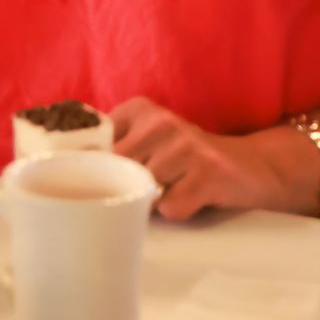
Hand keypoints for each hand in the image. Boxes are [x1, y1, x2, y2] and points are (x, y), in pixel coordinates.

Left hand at [108, 96, 294, 221]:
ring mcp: (186, 144)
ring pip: (145, 188)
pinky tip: (194, 198)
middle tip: (147, 188)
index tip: (101, 178)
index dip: (95, 166)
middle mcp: (160, 120)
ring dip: (157, 200)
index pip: (96, 140)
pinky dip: (179, 210)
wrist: (250, 166)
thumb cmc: (187, 161)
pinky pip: (172, 206)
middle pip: (119, 167)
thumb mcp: (149, 142)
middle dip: (128, 185)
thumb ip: (115, 149)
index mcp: (140, 109)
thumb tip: (69, 169)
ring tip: (176, 188)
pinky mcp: (208, 171)